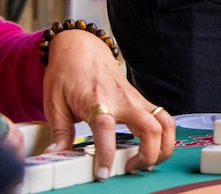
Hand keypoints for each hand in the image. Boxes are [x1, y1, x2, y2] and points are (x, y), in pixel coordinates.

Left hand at [41, 28, 175, 178]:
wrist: (81, 48)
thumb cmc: (67, 72)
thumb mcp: (54, 102)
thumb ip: (58, 131)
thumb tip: (55, 154)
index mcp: (97, 100)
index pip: (106, 129)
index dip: (106, 154)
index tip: (102, 173)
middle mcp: (122, 100)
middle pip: (151, 128)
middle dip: (149, 155)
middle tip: (130, 168)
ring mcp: (135, 99)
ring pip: (166, 122)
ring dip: (164, 146)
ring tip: (147, 161)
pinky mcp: (141, 100)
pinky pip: (163, 117)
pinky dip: (164, 134)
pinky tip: (151, 147)